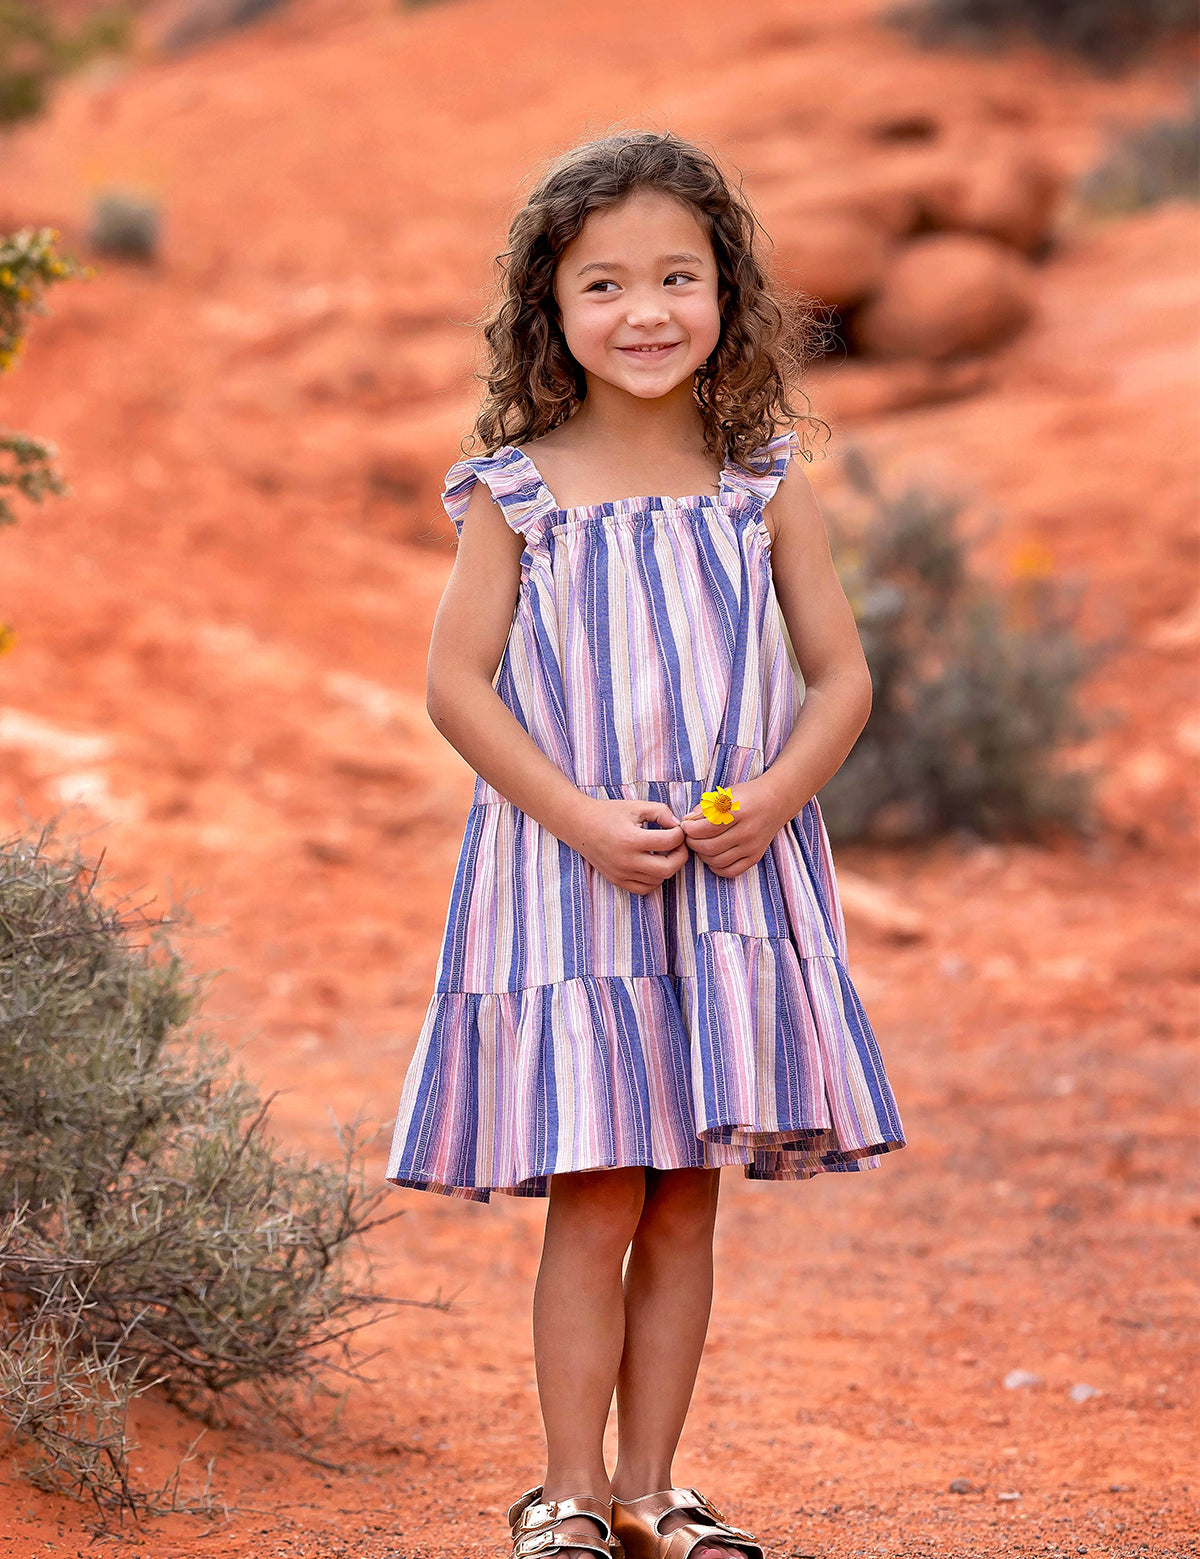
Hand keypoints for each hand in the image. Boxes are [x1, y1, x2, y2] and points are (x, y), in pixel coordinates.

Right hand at [570, 797, 689, 894]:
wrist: (580, 825)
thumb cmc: (608, 813)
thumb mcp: (636, 806)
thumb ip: (661, 812)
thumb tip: (677, 826)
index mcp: (632, 840)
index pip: (669, 842)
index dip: (680, 834)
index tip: (677, 829)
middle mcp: (627, 861)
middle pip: (669, 868)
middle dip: (680, 855)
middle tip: (678, 845)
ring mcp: (621, 874)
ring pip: (659, 880)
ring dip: (667, 867)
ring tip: (663, 853)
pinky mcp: (617, 881)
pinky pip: (644, 889)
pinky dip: (654, 879)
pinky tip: (652, 865)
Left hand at [679, 778, 787, 878]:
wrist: (775, 802)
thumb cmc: (746, 796)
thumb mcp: (725, 795)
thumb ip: (704, 808)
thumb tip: (686, 822)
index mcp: (737, 811)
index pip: (706, 828)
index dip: (689, 829)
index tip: (685, 825)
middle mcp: (746, 831)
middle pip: (709, 847)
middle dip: (692, 843)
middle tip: (690, 836)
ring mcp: (752, 846)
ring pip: (717, 861)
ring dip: (702, 855)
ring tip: (701, 845)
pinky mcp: (755, 857)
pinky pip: (731, 871)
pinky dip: (717, 867)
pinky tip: (713, 857)